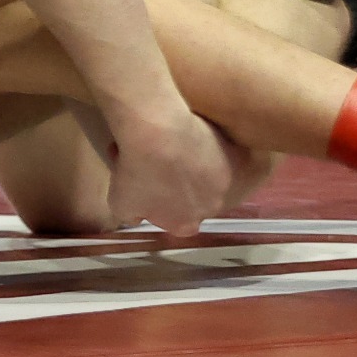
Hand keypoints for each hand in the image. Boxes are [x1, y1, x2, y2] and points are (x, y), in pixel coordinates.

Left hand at [105, 109, 232, 236]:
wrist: (159, 132)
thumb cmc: (136, 171)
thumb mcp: (120, 203)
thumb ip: (132, 215)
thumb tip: (137, 216)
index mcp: (184, 224)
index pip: (177, 222)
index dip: (164, 205)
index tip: (151, 187)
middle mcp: (211, 208)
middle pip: (197, 200)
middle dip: (180, 185)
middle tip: (159, 163)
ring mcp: (225, 182)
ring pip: (210, 175)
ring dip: (195, 164)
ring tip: (173, 143)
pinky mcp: (235, 156)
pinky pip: (224, 154)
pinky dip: (212, 145)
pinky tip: (194, 132)